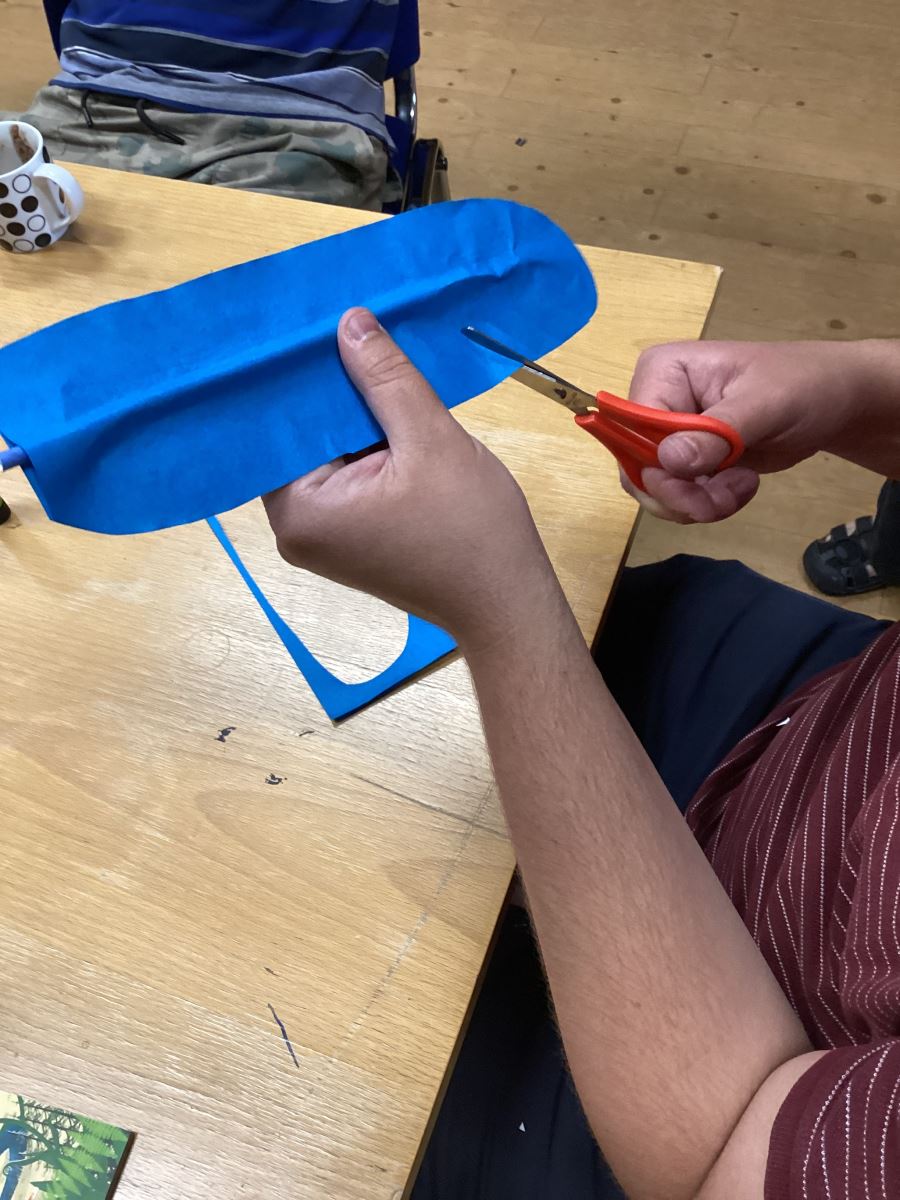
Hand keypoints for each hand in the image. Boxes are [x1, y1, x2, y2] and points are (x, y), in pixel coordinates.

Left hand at [263, 309, 562, 649]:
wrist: (507, 602)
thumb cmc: (472, 530)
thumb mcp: (430, 439)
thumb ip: (385, 378)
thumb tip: (347, 320)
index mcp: (299, 510)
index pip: (279, 425)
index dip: (300, 372)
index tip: (313, 320)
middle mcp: (294, 527)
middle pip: (301, 438)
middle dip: (330, 389)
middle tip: (343, 323)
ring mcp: (321, 536)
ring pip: (328, 453)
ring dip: (353, 413)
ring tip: (367, 352)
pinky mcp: (349, 537)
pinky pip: (346, 474)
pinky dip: (366, 443)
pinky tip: (386, 404)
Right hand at [626, 338, 899, 522]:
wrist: (833, 402)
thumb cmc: (804, 385)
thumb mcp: (764, 405)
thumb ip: (716, 432)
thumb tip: (668, 460)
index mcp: (663, 371)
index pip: (632, 429)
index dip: (655, 467)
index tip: (696, 487)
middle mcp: (655, 400)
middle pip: (636, 465)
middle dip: (678, 495)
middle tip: (721, 503)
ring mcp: (669, 433)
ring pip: (655, 488)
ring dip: (696, 503)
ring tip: (740, 490)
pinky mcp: (686, 459)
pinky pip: (676, 496)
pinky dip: (706, 504)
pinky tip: (741, 486)